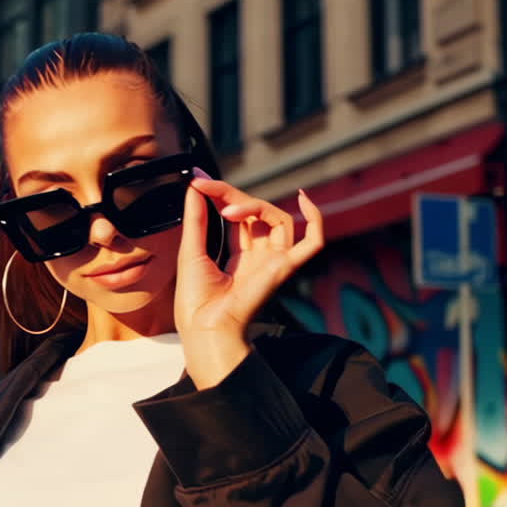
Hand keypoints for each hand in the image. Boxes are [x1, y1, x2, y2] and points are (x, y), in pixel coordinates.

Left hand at [175, 170, 323, 388]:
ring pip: (278, 219)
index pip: (238, 215)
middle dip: (232, 195)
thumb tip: (195, 187)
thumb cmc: (196, 300)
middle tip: (207, 186)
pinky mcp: (284, 268)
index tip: (200, 179)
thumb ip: (196, 219)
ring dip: (254, 205)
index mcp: (239, 255)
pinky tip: (304, 198)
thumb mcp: (191, 251)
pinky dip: (315, 220)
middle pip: (257, 213)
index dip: (222, 195)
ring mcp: (274, 261)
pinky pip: (312, 243)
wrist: (204, 327)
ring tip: (227, 209)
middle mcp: (260, 256)